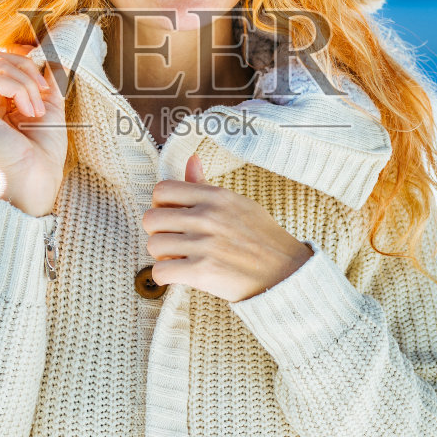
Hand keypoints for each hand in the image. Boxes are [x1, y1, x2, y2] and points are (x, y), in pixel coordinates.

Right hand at [0, 43, 67, 217]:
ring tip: (37, 110)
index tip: (45, 75)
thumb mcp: (49, 104)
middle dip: (24, 64)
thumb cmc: (43, 149)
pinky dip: (20, 89)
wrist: (39, 178)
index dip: (22, 56)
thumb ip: (44, 78)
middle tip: (43, 91)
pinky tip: (29, 112)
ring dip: (26, 81)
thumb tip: (48, 51)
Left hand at [142, 153, 312, 301]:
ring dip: (162, 256)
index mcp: (215, 196)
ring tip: (179, 260)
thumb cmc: (261, 239)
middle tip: (173, 242)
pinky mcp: (203, 271)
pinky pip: (160, 271)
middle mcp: (208, 216)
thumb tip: (191, 159)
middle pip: (151, 219)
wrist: (285, 274)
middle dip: (158, 233)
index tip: (172, 219)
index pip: (162, 190)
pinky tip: (178, 276)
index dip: (160, 206)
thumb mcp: (237, 204)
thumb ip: (205, 185)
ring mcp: (205, 243)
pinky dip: (164, 277)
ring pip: (154, 246)